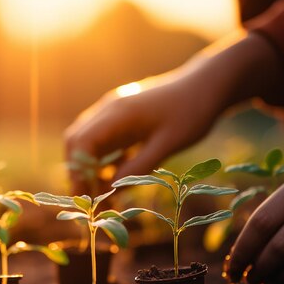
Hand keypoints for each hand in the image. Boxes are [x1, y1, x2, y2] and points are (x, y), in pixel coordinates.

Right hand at [64, 71, 219, 193]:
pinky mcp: (121, 116)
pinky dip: (102, 160)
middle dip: (78, 172)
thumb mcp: (169, 144)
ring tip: (102, 193)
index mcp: (118, 114)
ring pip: (86, 141)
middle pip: (76, 142)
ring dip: (89, 167)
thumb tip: (110, 190)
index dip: (79, 172)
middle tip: (90, 199)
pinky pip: (101, 139)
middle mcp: (108, 110)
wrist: (206, 83)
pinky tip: (115, 177)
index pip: (82, 144)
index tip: (86, 197)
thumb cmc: (192, 111)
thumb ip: (139, 166)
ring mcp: (113, 111)